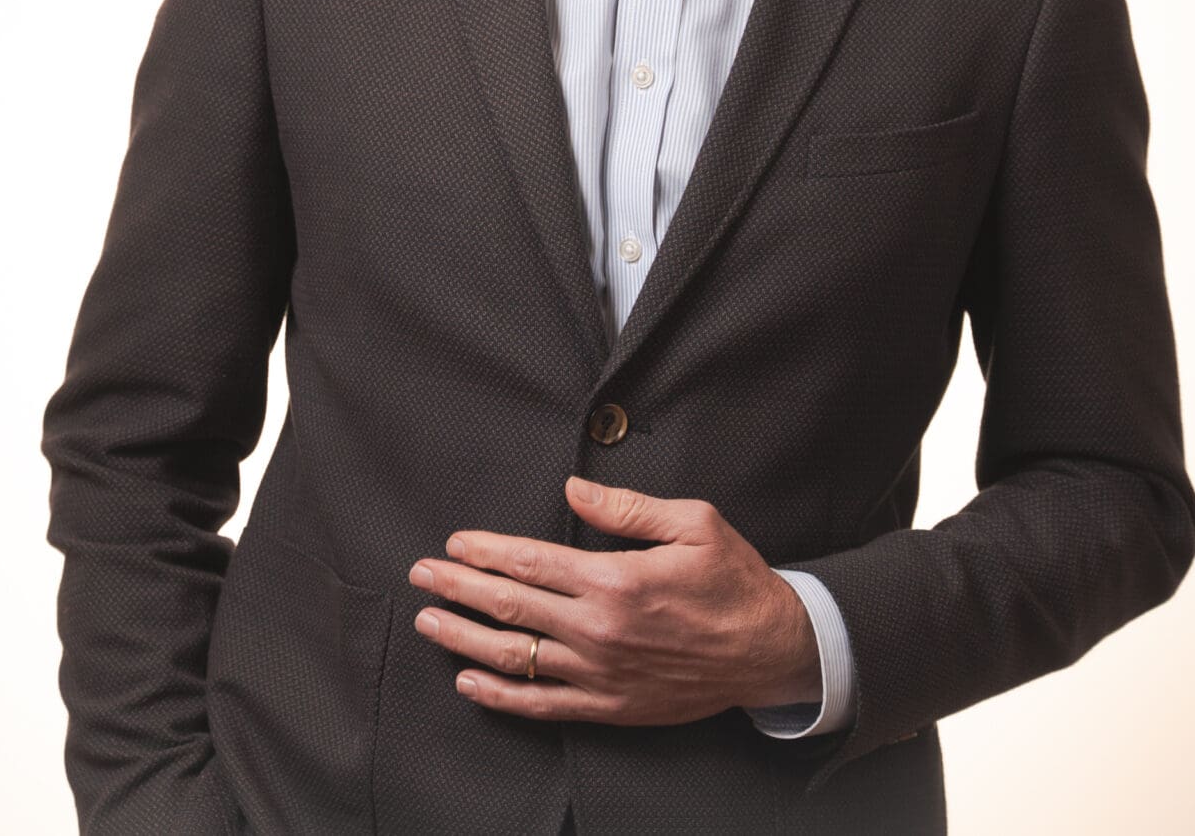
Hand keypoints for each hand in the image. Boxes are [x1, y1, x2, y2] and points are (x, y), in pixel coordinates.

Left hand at [406, 475, 821, 724]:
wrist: (772, 652)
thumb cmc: (734, 581)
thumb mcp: (694, 524)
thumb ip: (627, 507)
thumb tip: (572, 488)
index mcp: (615, 579)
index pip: (530, 562)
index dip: (484, 552)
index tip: (454, 543)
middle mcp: (600, 629)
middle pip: (510, 607)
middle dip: (457, 588)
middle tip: (422, 575)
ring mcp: (601, 673)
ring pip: (515, 658)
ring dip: (464, 639)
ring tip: (429, 623)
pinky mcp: (610, 706)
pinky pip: (542, 704)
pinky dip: (500, 695)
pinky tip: (470, 682)